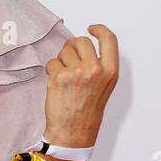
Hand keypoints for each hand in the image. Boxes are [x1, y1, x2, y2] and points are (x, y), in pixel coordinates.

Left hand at [43, 24, 118, 148]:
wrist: (73, 132)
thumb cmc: (87, 111)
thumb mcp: (104, 86)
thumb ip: (98, 65)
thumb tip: (83, 48)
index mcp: (109, 71)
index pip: (109, 40)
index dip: (100, 30)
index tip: (91, 29)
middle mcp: (95, 70)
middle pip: (81, 41)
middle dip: (73, 47)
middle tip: (70, 60)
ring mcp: (77, 72)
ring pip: (64, 51)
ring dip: (61, 61)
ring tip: (65, 78)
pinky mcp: (59, 77)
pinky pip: (51, 63)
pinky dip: (51, 71)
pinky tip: (57, 84)